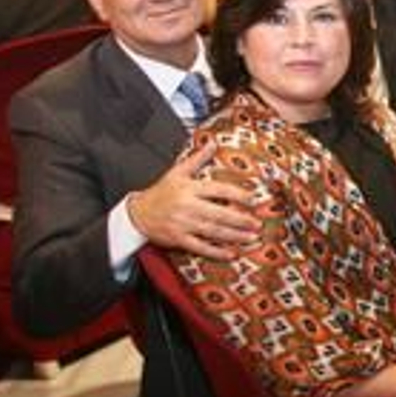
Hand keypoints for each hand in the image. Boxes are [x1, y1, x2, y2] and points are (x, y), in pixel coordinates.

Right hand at [126, 142, 259, 259]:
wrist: (137, 213)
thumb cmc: (161, 192)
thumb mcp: (177, 172)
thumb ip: (197, 159)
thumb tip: (213, 142)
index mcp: (189, 188)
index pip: (218, 190)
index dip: (237, 194)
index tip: (253, 199)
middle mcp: (187, 206)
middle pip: (218, 213)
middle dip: (240, 219)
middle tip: (258, 223)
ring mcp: (183, 224)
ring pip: (212, 231)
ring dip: (234, 236)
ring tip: (251, 237)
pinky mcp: (178, 239)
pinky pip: (200, 246)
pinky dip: (216, 252)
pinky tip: (231, 254)